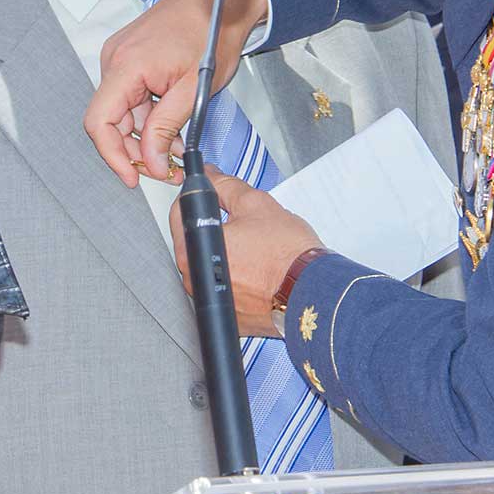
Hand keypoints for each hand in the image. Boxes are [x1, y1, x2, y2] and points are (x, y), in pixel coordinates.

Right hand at [85, 0, 268, 184]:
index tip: (132, 177)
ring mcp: (120, 56)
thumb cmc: (212, 32)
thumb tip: (149, 161)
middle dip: (136, 149)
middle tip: (166, 169)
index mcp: (126, 65)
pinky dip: (148, 116)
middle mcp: (115, 59)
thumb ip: (165, 127)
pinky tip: (171, 126)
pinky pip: (130, 96)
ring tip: (176, 148)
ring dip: (146, 134)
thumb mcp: (194, 90)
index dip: (112, 155)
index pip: (99, 122)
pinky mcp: (130, 56)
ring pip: (123, 111)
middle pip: (110, 120)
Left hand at [169, 167, 321, 337]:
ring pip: (213, 266)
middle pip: (195, 242)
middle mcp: (197, 282)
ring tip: (256, 249)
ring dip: (229, 253)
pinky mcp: (231, 317)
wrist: (313, 289)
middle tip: (243, 223)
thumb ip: (225, 185)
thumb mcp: (254, 203)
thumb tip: (211, 176)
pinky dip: (239, 278)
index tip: (212, 195)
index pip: (180, 214)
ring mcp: (213, 301)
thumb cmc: (287, 254)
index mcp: (194, 252)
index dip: (197, 198)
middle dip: (215, 227)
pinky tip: (259, 270)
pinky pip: (228, 288)